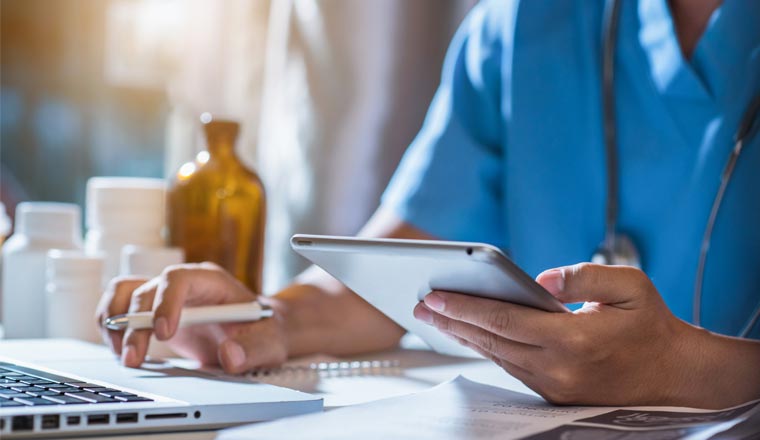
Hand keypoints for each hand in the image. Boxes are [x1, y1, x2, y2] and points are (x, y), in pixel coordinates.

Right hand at [96, 262, 288, 372]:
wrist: (258, 331)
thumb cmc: (264, 330)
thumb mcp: (270, 341)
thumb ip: (254, 348)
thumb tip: (230, 356)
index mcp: (212, 281)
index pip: (179, 279)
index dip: (166, 303)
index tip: (163, 334)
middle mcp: (184, 283)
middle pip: (145, 291)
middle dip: (134, 326)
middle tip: (134, 359)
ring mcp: (164, 295)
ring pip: (123, 292)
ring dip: (114, 323)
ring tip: (123, 356)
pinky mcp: (152, 311)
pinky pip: (119, 307)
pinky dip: (112, 328)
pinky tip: (123, 352)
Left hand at [413, 263, 702, 406]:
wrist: (674, 375)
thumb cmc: (651, 325)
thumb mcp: (631, 285)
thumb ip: (584, 275)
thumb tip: (540, 279)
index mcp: (572, 340)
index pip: (503, 321)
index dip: (463, 307)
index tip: (432, 295)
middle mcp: (557, 368)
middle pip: (490, 340)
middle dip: (450, 321)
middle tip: (419, 304)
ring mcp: (553, 385)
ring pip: (496, 356)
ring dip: (463, 336)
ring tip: (435, 317)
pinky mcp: (553, 393)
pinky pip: (510, 367)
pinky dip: (485, 348)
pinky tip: (470, 334)